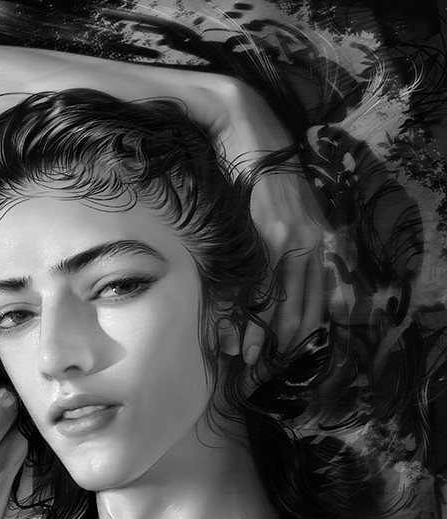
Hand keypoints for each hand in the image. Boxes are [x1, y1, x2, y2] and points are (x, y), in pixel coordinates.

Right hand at [208, 84, 328, 365]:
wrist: (246, 126)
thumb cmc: (256, 170)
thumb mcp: (273, 213)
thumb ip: (277, 247)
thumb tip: (267, 287)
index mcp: (312, 238)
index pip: (310, 296)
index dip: (297, 330)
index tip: (282, 355)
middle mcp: (307, 240)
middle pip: (296, 304)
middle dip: (278, 340)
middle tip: (262, 367)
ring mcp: (288, 235)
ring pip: (275, 299)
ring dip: (256, 332)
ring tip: (244, 358)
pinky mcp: (266, 229)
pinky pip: (255, 279)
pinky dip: (241, 309)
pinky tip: (231, 330)